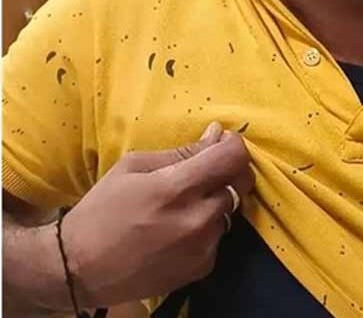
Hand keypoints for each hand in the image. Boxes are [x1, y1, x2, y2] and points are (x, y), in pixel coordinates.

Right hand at [53, 122, 254, 307]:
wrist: (80, 270)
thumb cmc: (102, 211)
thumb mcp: (133, 167)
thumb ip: (181, 152)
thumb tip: (216, 134)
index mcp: (177, 188)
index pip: (234, 158)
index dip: (233, 145)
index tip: (222, 143)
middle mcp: (198, 218)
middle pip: (240, 183)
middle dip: (229, 171)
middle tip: (205, 171)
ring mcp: (204, 246)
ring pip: (230, 210)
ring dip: (215, 200)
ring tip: (183, 205)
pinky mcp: (204, 266)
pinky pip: (218, 235)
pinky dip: (206, 227)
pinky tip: (178, 230)